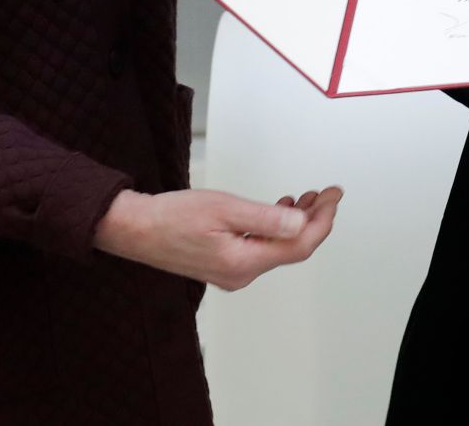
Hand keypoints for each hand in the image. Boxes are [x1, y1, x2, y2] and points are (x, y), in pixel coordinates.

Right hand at [94, 186, 343, 290]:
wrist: (135, 229)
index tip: (333, 196)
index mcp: (243, 262)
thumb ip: (265, 218)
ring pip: (277, 249)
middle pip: (292, 249)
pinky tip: (279, 211)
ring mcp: (232, 272)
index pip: (299, 245)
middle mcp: (241, 274)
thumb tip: (300, 223)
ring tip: (307, 199)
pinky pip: (261, 249)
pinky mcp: (223, 265)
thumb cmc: (172, 216)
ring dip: (296, 224)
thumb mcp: (224, 208)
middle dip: (314, 221)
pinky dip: (275, 229)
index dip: (322, 220)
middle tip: (326, 194)